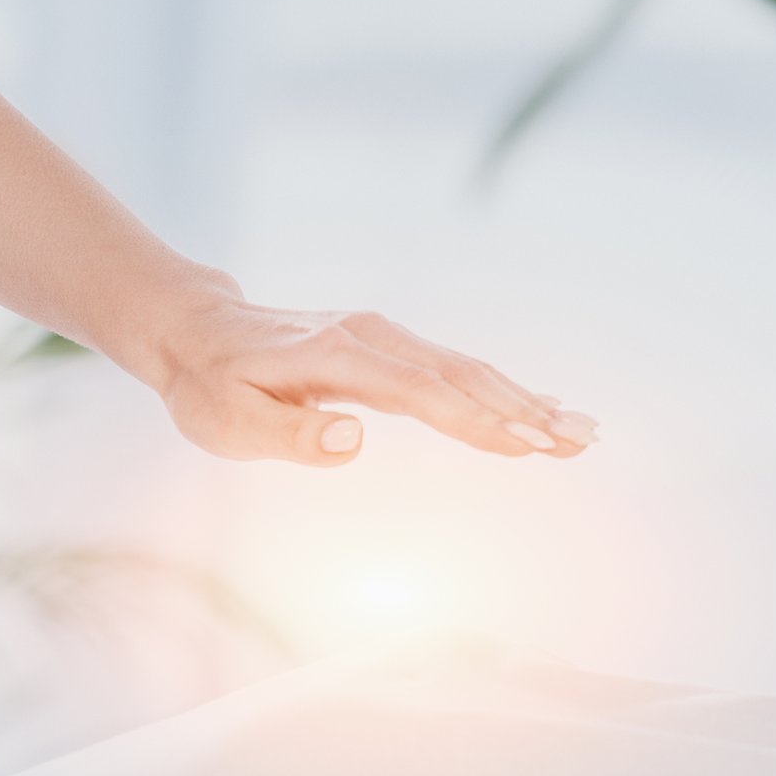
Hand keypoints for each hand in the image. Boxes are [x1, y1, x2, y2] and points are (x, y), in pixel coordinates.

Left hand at [139, 287, 597, 466]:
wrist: (196, 331)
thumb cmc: (208, 386)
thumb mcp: (229, 423)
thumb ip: (290, 435)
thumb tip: (355, 441)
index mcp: (335, 356)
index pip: (420, 393)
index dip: (474, 419)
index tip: (525, 444)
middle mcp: (368, 337)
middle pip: (460, 375)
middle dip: (524, 409)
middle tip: (579, 442)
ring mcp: (380, 337)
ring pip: (464, 369)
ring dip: (523, 399)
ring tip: (579, 432)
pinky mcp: (383, 347)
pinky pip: (450, 368)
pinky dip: (497, 389)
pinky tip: (537, 408)